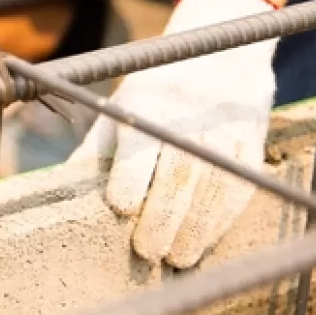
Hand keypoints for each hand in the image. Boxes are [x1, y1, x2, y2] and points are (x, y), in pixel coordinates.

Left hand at [67, 0, 279, 268]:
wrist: (219, 55)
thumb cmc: (153, 95)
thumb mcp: (118, 110)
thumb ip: (97, 151)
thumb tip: (64, 194)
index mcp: (147, 101)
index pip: (140, 145)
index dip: (131, 180)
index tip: (122, 210)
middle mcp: (188, 114)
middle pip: (178, 174)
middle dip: (164, 218)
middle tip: (149, 252)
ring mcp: (224, 129)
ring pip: (213, 186)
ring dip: (196, 229)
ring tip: (177, 259)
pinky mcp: (251, 142)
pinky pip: (240, 187)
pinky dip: (223, 221)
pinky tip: (206, 242)